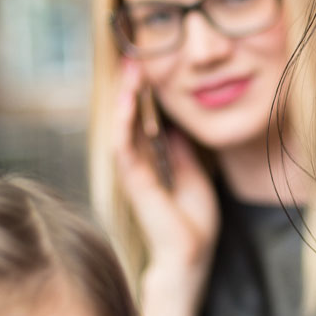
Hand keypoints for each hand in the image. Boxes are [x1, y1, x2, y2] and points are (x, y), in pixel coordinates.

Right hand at [113, 58, 219, 299]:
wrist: (190, 257)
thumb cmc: (192, 223)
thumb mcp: (193, 177)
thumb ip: (181, 153)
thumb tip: (173, 127)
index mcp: (152, 162)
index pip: (141, 121)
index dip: (141, 95)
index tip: (146, 67)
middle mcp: (138, 164)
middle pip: (128, 119)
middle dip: (129, 88)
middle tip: (133, 59)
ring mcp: (133, 173)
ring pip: (121, 127)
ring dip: (123, 98)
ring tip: (129, 71)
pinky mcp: (135, 182)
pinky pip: (124, 146)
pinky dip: (124, 123)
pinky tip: (128, 101)